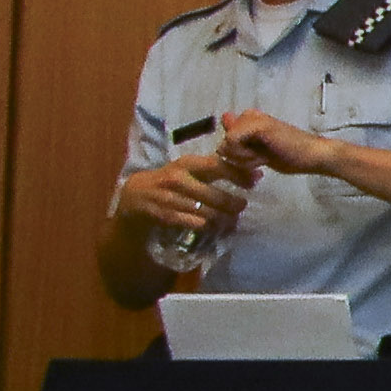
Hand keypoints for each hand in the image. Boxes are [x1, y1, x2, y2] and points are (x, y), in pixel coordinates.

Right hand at [114, 135, 262, 250]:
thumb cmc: (170, 179)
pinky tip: (217, 226)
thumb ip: (216, 168)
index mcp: (186, 164)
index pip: (217, 166)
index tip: (255, 180)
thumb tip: (254, 172)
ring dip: (224, 218)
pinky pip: (196, 224)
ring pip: (207, 213)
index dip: (239, 173)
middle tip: (242, 206)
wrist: (135, 195)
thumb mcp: (189, 168)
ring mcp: (171, 199)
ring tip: (232, 219)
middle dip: (233, 204)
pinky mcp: (166, 216)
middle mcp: (178, 180)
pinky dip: (210, 227)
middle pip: (215, 195)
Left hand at [218, 111, 351, 186]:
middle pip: (223, 143)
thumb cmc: (292, 156)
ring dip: (243, 158)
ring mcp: (252, 118)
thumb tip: (224, 120)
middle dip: (239, 158)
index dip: (237, 156)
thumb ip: (239, 140)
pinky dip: (244, 156)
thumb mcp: (258, 151)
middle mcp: (249, 115)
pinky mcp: (255, 124)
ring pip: (226, 144)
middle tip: (263, 159)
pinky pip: (232, 142)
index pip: (225, 139)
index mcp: (250, 120)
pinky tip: (262, 157)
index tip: (257, 159)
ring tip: (264, 158)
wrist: (313, 155)